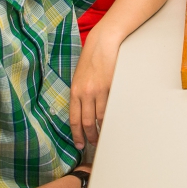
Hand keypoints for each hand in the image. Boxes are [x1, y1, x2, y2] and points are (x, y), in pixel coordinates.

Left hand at [69, 32, 118, 148]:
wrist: (102, 43)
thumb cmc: (91, 58)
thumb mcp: (79, 77)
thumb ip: (79, 93)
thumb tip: (82, 110)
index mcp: (75, 91)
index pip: (74, 118)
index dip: (76, 134)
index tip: (79, 144)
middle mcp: (85, 93)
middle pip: (87, 122)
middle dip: (90, 136)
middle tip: (93, 144)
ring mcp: (99, 90)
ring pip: (100, 117)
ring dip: (102, 129)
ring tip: (104, 135)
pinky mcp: (111, 87)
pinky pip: (111, 107)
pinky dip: (111, 117)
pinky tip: (112, 122)